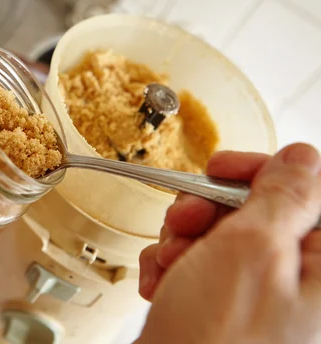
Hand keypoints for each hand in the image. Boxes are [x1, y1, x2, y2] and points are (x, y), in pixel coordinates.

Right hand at [137, 143, 320, 343]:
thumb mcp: (251, 253)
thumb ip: (284, 195)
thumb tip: (300, 158)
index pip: (312, 194)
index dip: (264, 173)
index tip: (221, 170)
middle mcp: (306, 288)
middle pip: (262, 213)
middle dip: (210, 211)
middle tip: (183, 222)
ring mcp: (266, 302)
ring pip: (226, 237)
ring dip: (186, 239)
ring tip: (169, 263)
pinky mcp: (231, 310)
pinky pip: (207, 266)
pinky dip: (178, 266)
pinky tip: (163, 283)